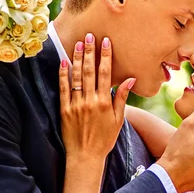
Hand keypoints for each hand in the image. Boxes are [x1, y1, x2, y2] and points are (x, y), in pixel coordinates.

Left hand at [59, 34, 134, 158]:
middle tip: (89, 36)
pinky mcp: (64, 110)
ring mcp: (76, 105)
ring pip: (76, 77)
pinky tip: (64, 62)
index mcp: (104, 102)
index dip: (105, 56)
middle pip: (90, 71)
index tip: (105, 42)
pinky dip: (63, 74)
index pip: (105, 74)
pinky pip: (63, 89)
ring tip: (78, 43)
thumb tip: (130, 79)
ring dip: (78, 59)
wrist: (86, 156)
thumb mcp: (118, 120)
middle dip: (90, 52)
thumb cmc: (104, 139)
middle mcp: (90, 101)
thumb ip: (122, 98)